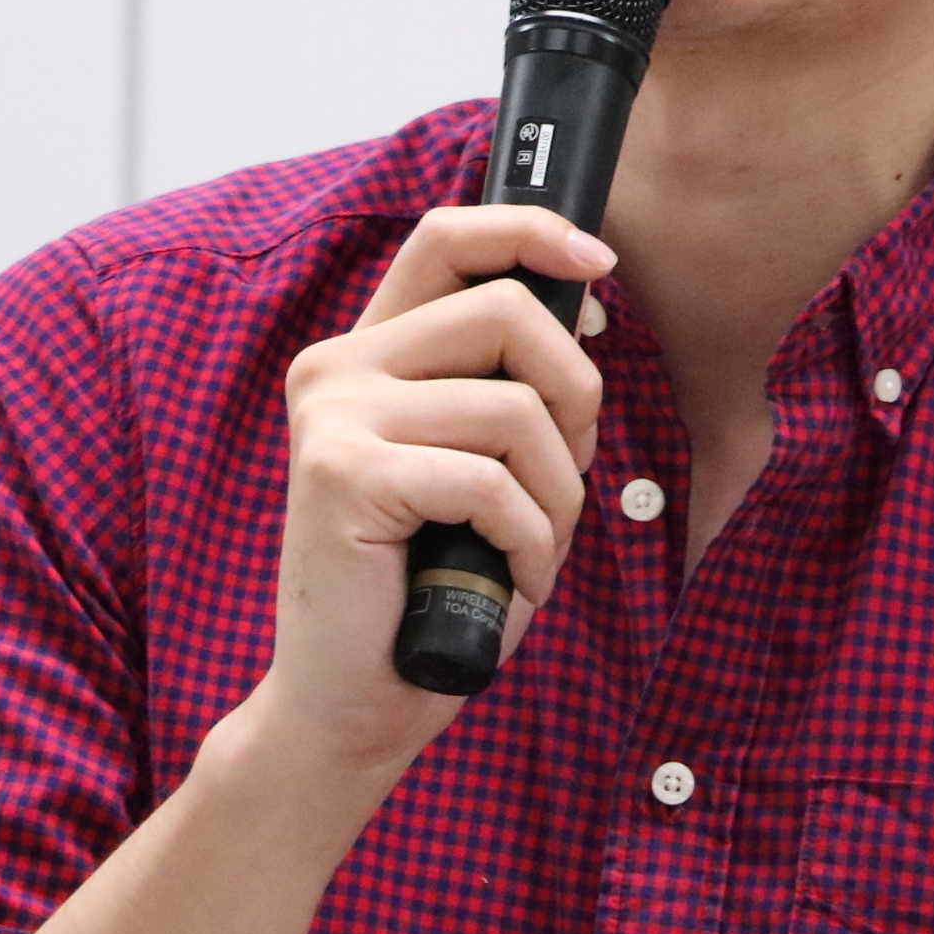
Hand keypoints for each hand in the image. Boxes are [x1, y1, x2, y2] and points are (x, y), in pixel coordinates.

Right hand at [249, 206, 610, 778]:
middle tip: (568, 473)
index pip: (447, 237)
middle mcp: (337, 368)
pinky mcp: (342, 475)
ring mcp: (332, 417)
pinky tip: (511, 583)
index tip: (601, 265)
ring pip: (514, 409)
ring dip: (557, 494)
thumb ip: (504, 382)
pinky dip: (529, 543)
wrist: (358, 701)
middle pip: (505, 311)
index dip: (531, 231)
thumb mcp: (479, 462)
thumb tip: (585, 297)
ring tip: (532, 550)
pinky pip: (489, 481)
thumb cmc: (435, 585)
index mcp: (369, 354)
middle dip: (576, 395)